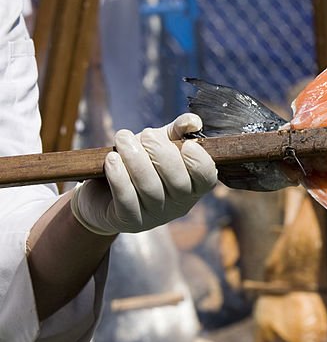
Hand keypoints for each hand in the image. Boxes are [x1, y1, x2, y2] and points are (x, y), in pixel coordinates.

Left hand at [71, 114, 217, 234]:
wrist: (104, 192)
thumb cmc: (140, 163)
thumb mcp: (161, 144)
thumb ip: (178, 131)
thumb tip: (193, 122)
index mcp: (193, 186)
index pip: (207, 178)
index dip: (200, 162)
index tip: (187, 144)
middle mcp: (179, 204)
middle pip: (178, 182)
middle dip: (162, 154)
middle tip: (146, 134)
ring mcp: (155, 215)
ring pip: (150, 188)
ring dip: (135, 159)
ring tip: (122, 138)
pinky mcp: (129, 220)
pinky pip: (126, 199)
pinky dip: (119, 176)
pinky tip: (112, 159)